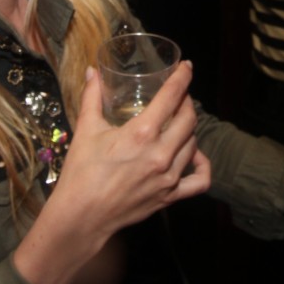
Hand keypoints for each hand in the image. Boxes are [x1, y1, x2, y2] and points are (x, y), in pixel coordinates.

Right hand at [12, 62, 209, 283]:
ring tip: (178, 123)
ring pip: (193, 144)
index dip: (182, 78)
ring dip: (188, 129)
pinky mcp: (170, 196)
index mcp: (141, 133)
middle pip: (188, 119)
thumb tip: (93, 73)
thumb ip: (92, 98)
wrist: (81, 216)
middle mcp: (161, 154)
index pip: (172, 96)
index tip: (186, 67)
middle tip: (177, 97)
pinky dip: (202, 165)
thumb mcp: (86, 130)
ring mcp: (169, 177)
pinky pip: (200, 180)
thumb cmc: (81, 172)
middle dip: (186, 102)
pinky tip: (192, 155)